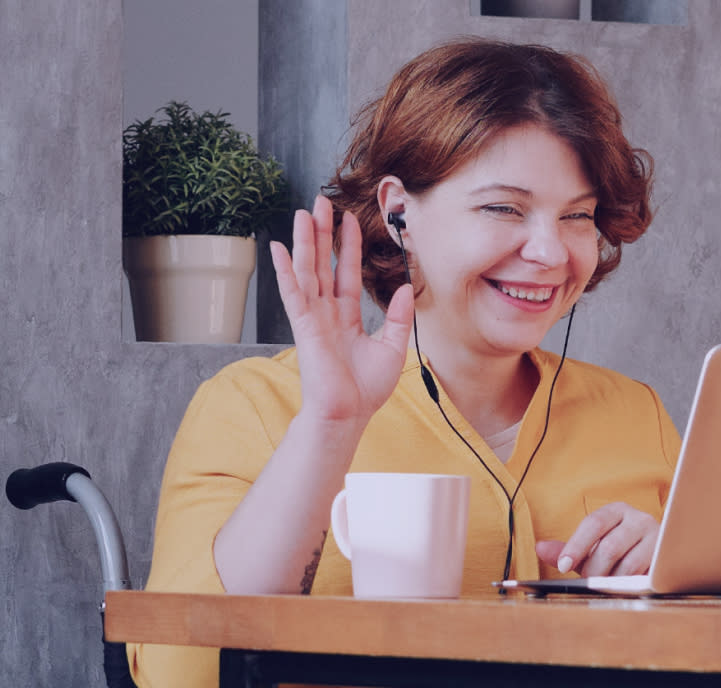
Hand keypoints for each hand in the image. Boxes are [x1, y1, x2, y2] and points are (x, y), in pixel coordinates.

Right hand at [270, 196, 413, 427]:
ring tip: (303, 213)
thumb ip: (396, 317)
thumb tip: (405, 289)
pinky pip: (293, 294)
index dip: (347, 246)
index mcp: (345, 317)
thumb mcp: (391, 348)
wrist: (347, 415)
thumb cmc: (365, 390)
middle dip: (322, 233)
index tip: (348, 220)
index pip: (346, 273)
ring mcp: (313, 318)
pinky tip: (278, 249)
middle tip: (321, 202)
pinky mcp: (304, 327)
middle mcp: (326, 313)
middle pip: (323, 264)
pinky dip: (285, 271)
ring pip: (307, 271)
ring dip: (305, 242)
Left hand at [535, 502, 658, 576]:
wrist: (657, 556)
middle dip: (594, 570)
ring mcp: (657, 537)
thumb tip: (540, 549)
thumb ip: (567, 550)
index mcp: (616, 511)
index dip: (576, 546)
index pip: (593, 523)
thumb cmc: (619, 552)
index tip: (563, 566)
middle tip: (590, 580)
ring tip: (608, 583)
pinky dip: (630, 585)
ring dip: (612, 580)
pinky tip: (624, 586)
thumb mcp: (591, 549)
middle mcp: (638, 518)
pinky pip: (645, 576)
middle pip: (609, 547)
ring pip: (628, 565)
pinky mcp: (667, 558)